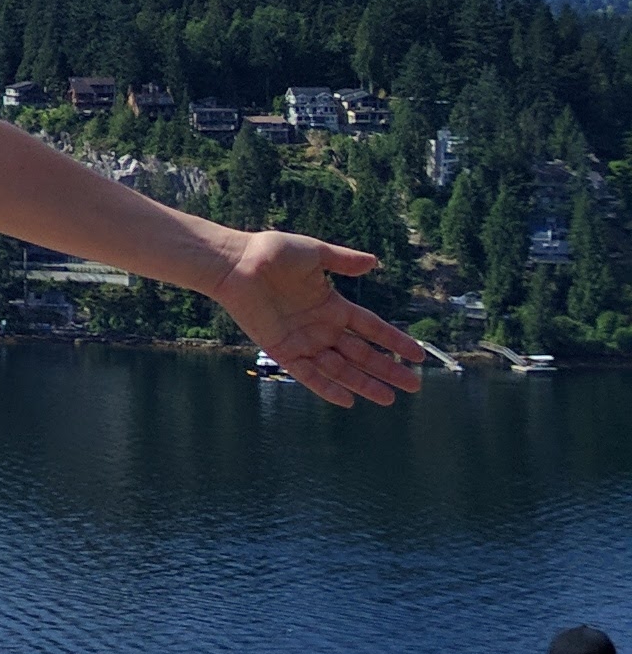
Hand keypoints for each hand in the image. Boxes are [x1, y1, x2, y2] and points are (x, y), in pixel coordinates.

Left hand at [209, 230, 427, 407]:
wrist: (236, 262)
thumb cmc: (272, 253)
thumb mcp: (315, 253)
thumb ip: (344, 261)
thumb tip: (374, 262)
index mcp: (332, 305)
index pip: (371, 328)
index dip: (394, 342)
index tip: (418, 355)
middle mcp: (321, 327)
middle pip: (362, 354)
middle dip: (387, 370)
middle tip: (414, 386)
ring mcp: (303, 341)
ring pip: (340, 369)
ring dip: (364, 383)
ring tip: (389, 399)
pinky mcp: (282, 350)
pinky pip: (308, 374)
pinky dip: (327, 388)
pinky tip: (348, 400)